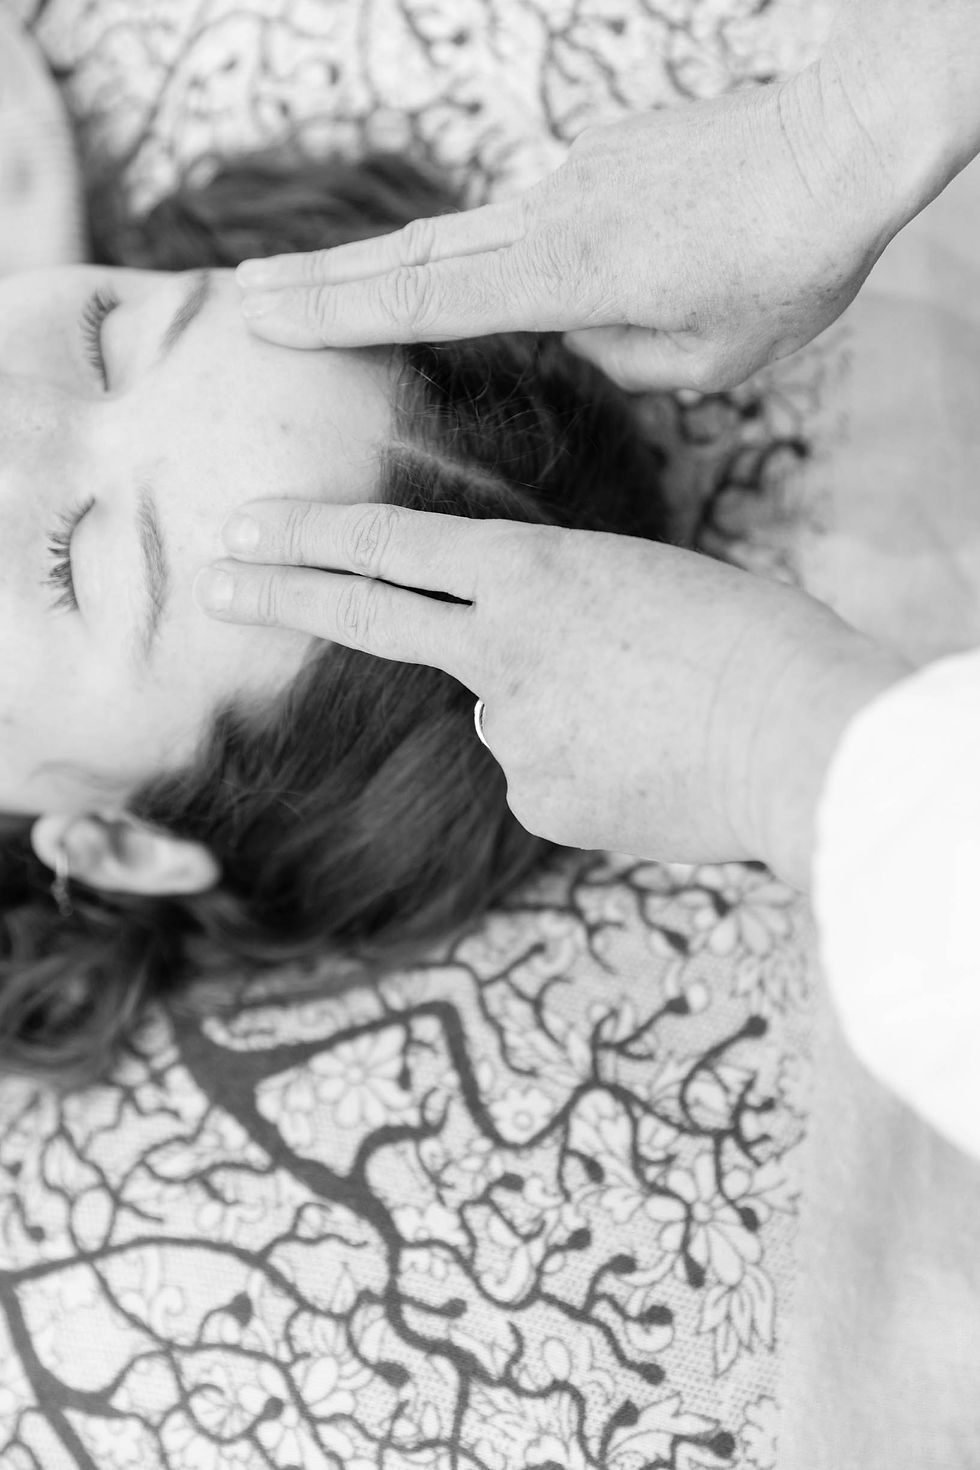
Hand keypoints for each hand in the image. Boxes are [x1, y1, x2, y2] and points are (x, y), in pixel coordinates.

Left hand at [194, 503, 907, 886]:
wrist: (801, 741)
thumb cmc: (752, 643)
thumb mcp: (643, 585)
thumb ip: (555, 618)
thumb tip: (507, 687)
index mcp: (536, 569)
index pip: (396, 543)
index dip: (315, 533)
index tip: (250, 527)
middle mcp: (500, 645)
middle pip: (370, 612)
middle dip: (283, 591)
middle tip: (215, 576)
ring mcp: (509, 729)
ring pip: (504, 715)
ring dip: (559, 712)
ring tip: (651, 717)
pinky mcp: (536, 799)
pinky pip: (542, 775)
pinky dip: (584, 769)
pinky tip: (646, 767)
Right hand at [233, 60, 907, 392]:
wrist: (840, 149)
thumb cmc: (786, 268)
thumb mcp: (705, 360)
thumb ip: (618, 356)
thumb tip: (575, 330)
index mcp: (571, 277)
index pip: (424, 297)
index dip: (334, 310)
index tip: (260, 316)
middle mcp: (554, 217)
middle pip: (414, 253)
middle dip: (322, 280)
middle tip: (245, 297)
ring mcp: (573, 179)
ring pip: (466, 233)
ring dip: (397, 263)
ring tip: (335, 291)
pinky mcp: (601, 158)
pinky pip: (540, 217)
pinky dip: (514, 253)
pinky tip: (554, 274)